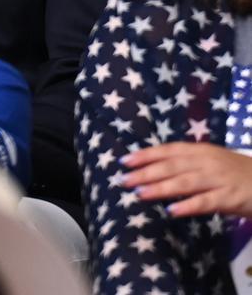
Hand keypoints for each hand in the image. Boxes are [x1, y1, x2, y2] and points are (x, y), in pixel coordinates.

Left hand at [121, 142, 251, 218]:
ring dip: (160, 188)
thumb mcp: (211, 160)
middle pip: (172, 166)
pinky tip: (172, 211)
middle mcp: (207, 161)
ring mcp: (218, 179)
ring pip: (184, 183)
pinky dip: (187, 206)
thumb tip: (156, 167)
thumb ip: (187, 162)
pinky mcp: (229, 198)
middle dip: (146, 172)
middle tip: (124, 179)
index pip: (169, 150)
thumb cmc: (236, 172)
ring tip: (140, 193)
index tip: (125, 160)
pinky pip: (205, 202)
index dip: (147, 155)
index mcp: (201, 150)